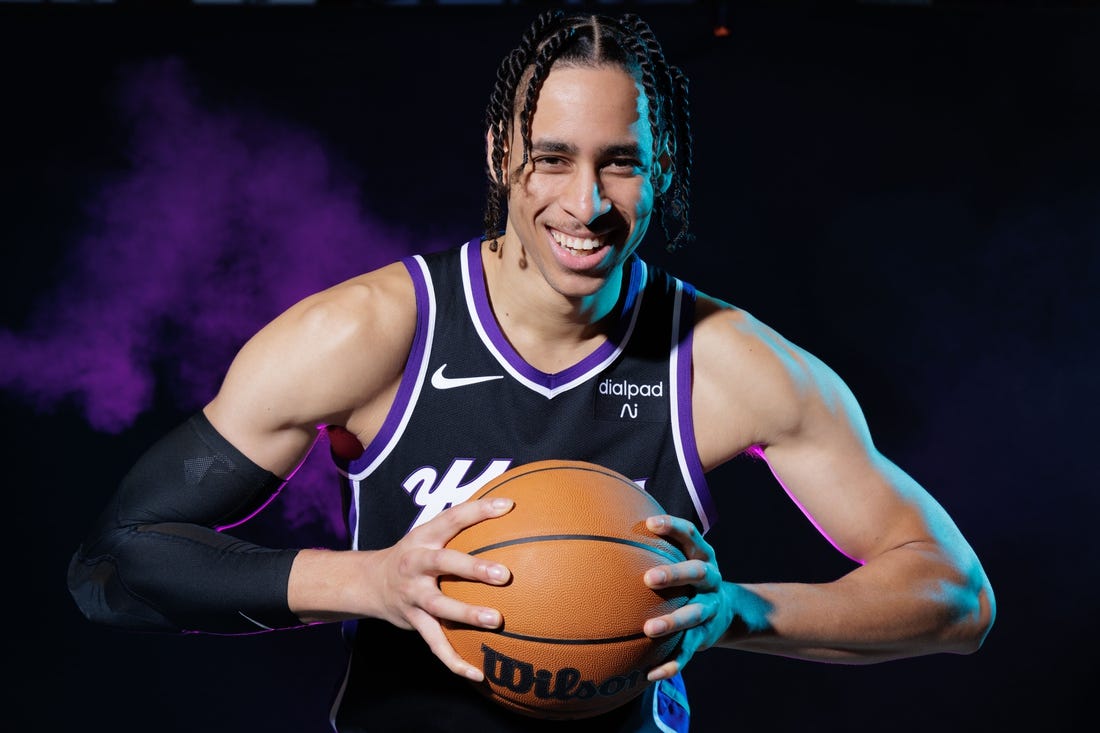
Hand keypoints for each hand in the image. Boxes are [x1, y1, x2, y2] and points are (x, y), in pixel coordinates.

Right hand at [369, 496, 513, 680]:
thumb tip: (511, 505)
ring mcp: (412, 595)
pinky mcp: (413, 622)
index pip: (452, 517)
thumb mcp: (431, 532)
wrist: (369, 582)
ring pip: (439, 606)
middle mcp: (415, 564)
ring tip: (496, 620)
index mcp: (424, 537)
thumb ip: (464, 524)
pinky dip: (456, 660)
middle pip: (443, 563)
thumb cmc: (416, 553)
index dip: (479, 510)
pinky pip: (435, 644)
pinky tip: (479, 674)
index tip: (509, 506)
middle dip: (472, 567)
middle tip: (503, 574)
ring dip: (466, 614)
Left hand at [641, 514, 733, 680]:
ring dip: (673, 621)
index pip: (691, 535)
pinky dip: (673, 663)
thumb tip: (607, 527)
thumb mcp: (681, 558)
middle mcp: (711, 580)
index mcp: (703, 556)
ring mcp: (710, 608)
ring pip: (695, 615)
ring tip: (648, 629)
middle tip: (649, 579)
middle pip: (697, 573)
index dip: (674, 527)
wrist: (727, 612)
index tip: (651, 523)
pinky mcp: (706, 636)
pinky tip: (651, 673)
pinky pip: (689, 650)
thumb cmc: (687, 580)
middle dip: (675, 574)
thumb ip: (654, 547)